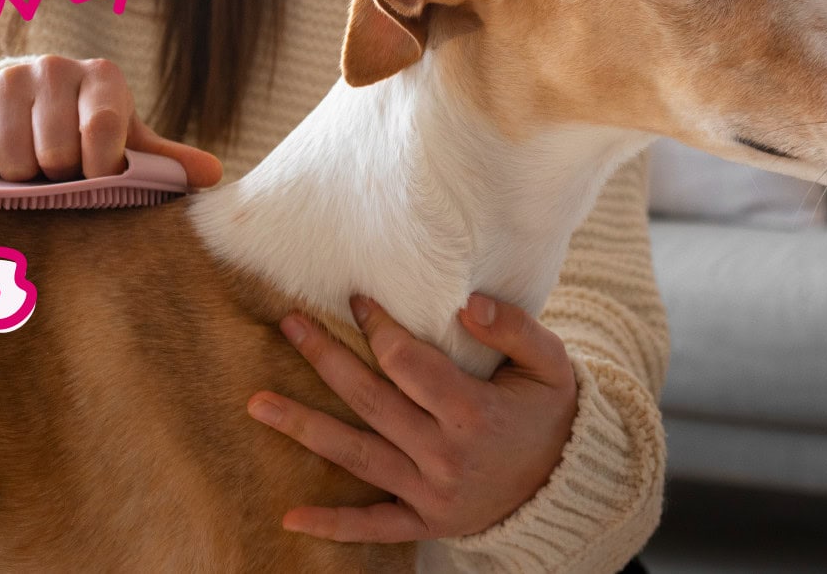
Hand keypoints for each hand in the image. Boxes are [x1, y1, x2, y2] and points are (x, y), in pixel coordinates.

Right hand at [0, 55, 222, 183]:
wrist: (21, 112)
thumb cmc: (86, 135)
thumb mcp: (128, 145)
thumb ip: (166, 163)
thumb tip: (214, 175)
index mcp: (105, 77)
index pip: (102, 131)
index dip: (98, 169)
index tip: (98, 177)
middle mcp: (57, 66)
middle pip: (56, 156)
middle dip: (60, 178)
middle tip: (62, 171)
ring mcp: (9, 76)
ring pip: (15, 163)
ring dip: (23, 180)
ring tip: (34, 167)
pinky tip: (0, 159)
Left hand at [245, 293, 577, 542]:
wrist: (569, 484)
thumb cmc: (552, 412)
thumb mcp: (551, 363)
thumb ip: (514, 328)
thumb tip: (467, 304)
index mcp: (473, 413)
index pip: (408, 363)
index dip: (379, 327)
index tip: (356, 300)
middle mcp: (445, 455)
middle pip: (370, 401)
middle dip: (325, 360)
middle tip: (289, 325)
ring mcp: (432, 493)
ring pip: (357, 455)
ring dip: (304, 428)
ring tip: (258, 404)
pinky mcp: (427, 521)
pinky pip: (374, 527)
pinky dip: (333, 526)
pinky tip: (291, 517)